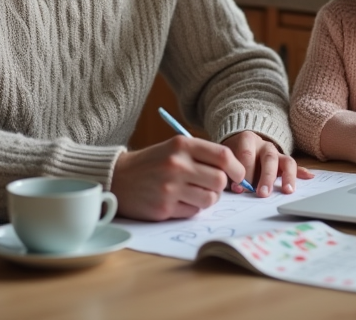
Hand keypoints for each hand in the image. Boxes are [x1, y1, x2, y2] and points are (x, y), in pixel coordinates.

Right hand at [111, 136, 246, 220]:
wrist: (118, 177)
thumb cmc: (153, 162)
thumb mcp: (174, 148)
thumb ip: (202, 155)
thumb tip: (234, 171)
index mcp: (182, 145)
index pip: (223, 156)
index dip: (236, 168)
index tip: (237, 175)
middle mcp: (177, 164)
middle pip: (220, 180)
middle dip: (221, 186)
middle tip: (212, 186)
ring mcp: (170, 187)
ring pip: (210, 199)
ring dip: (208, 199)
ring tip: (195, 193)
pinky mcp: (164, 207)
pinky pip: (193, 211)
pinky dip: (191, 208)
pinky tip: (179, 200)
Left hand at [223, 130, 314, 196]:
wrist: (240, 142)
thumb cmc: (232, 155)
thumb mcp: (227, 158)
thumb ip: (230, 172)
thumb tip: (236, 188)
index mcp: (247, 140)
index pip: (247, 155)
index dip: (243, 173)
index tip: (239, 189)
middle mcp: (265, 145)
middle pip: (269, 158)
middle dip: (266, 177)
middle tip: (262, 194)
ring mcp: (277, 153)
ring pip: (287, 161)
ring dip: (288, 176)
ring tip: (288, 191)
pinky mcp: (284, 162)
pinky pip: (296, 166)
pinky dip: (302, 172)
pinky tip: (309, 177)